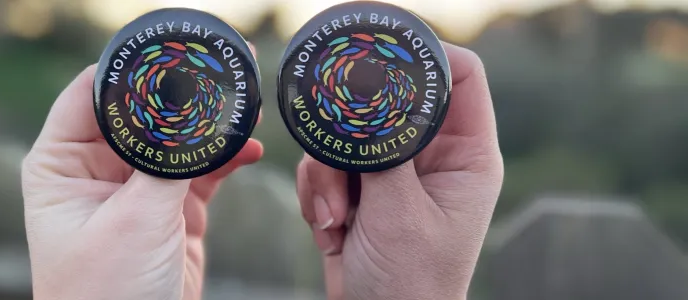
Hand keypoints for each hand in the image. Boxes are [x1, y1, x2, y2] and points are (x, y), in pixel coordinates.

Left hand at [21, 64, 262, 299]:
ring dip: (210, 128)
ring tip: (248, 110)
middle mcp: (94, 171)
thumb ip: (167, 158)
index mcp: (61, 164)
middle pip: (141, 114)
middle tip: (223, 82)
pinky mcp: (168, 212)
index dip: (133, 74)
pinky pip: (199, 172)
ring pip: (176, 142)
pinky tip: (249, 150)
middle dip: (183, 98)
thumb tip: (196, 105)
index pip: (93, 94)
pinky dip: (224, 160)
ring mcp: (134, 191)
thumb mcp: (136, 219)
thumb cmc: (107, 295)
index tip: (177, 62)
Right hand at [296, 43, 502, 299]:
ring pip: (347, 136)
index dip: (426, 60)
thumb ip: (383, 149)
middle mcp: (433, 159)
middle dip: (352, 139)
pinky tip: (331, 229)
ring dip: (328, 177)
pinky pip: (327, 165)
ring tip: (338, 220)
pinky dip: (319, 195)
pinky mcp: (362, 191)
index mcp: (466, 157)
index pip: (460, 79)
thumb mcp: (398, 212)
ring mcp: (395, 175)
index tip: (380, 63)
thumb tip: (365, 96)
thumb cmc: (410, 284)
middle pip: (386, 104)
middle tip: (344, 175)